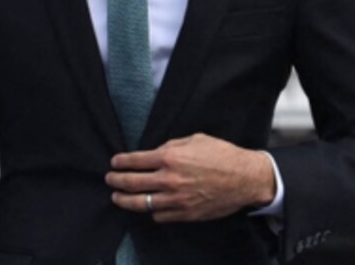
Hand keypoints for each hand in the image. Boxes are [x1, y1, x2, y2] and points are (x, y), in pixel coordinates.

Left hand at [106, 133, 276, 221]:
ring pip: (141, 204)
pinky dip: (151, 212)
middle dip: (116, 181)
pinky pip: (159, 216)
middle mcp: (169, 180)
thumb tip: (155, 153)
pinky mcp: (185, 214)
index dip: (121, 162)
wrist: (244, 178)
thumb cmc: (222, 155)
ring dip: (125, 201)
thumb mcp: (195, 139)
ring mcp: (176, 200)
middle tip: (110, 180)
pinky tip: (147, 208)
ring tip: (118, 198)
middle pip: (132, 184)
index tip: (114, 162)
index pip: (135, 161)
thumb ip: (172, 146)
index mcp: (170, 158)